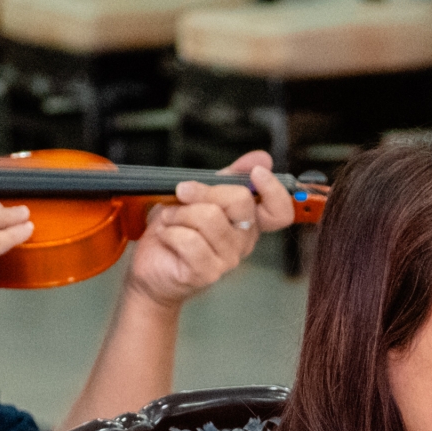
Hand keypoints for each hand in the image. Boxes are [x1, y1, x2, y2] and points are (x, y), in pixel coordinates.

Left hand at [124, 151, 291, 310]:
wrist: (151, 266)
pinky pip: (190, 240)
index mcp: (247, 220)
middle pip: (240, 201)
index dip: (274, 190)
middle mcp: (243, 240)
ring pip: (209, 218)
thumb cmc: (176, 230)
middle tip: (182, 193)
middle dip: (204, 191)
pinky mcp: (207, 273)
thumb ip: (231, 176)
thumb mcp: (202, 195)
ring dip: (179, 212)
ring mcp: (228, 259)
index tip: (257, 173)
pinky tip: (166, 236)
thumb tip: (262, 157)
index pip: (280, 211)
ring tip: (169, 219)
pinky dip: (170, 231)